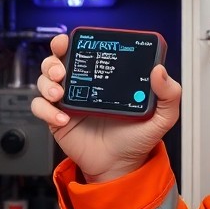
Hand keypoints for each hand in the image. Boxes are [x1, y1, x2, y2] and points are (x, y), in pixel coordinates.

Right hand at [30, 33, 181, 181]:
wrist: (119, 166)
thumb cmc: (137, 140)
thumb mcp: (161, 117)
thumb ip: (169, 94)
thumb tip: (160, 71)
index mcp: (103, 77)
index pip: (83, 51)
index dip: (71, 42)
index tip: (70, 41)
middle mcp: (82, 85)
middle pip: (56, 61)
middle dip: (53, 60)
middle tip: (62, 70)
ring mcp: (68, 101)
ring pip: (43, 80)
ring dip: (47, 83)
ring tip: (60, 94)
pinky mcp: (56, 119)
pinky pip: (40, 108)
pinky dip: (46, 111)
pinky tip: (62, 118)